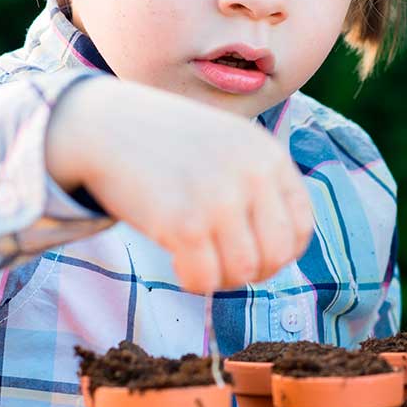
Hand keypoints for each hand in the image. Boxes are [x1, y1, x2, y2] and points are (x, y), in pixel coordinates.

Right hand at [45, 77, 313, 292]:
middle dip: (252, 271)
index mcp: (270, 156)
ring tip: (198, 260)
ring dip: (221, 278)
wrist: (104, 125)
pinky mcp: (185, 221)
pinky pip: (205, 279)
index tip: (253, 255)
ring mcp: (220, 198)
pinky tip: (176, 261)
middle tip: (221, 263)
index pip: (302, 227)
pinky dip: (192, 281)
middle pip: (278, 254)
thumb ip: (260, 186)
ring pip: (244, 271)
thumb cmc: (166, 144)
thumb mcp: (230, 146)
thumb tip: (283, 250)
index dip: (280, 253)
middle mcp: (253, 175)